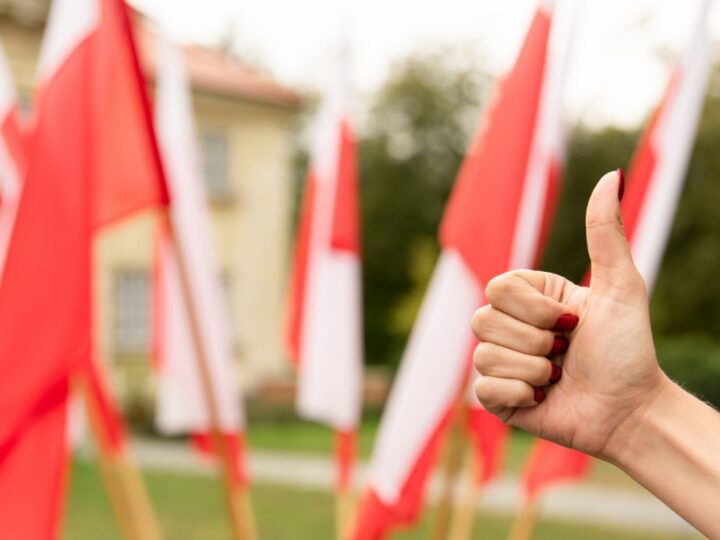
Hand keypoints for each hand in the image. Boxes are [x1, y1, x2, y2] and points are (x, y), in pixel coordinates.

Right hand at [471, 170, 670, 459]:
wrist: (630, 411)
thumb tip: (613, 175)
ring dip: (533, 370)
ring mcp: (500, 362)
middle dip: (535, 341)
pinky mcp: (496, 397)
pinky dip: (520, 395)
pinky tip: (543, 399)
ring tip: (558, 377)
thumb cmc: (629, 349)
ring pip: (483, 355)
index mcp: (530, 298)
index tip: (572, 322)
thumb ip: (605, 231)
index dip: (533, 309)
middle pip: (482, 320)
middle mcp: (510, 327)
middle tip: (566, 352)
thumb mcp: (620, 286)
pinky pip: (482, 389)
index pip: (497, 288)